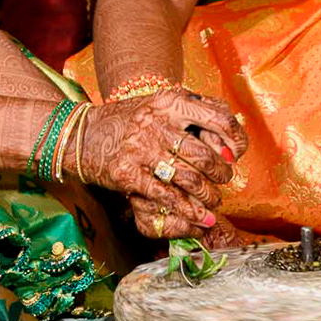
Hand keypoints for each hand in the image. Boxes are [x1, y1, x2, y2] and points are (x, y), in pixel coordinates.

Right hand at [76, 90, 247, 239]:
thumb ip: (196, 114)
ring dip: (208, 197)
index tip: (236, 155)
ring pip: (188, 179)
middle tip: (223, 182)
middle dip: (221, 174)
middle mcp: (155, 122)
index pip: (218, 119)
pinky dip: (187, 211)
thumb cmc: (132, 121)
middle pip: (204, 155)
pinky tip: (199, 218)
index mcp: (169, 101)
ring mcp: (139, 148)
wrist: (83, 134)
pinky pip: (166, 196)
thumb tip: (231, 143)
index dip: (235, 140)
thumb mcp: (161, 104)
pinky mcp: (127, 173)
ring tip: (214, 203)